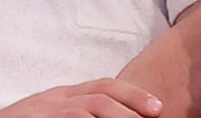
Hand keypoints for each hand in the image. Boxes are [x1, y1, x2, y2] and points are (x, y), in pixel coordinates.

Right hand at [0, 79, 162, 117]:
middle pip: (99, 99)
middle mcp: (55, 99)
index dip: (134, 94)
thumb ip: (85, 110)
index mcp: (65, 93)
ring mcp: (42, 112)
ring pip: (84, 112)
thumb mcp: (56, 111)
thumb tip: (130, 115)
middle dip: (130, 110)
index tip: (158, 108)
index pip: (104, 85)